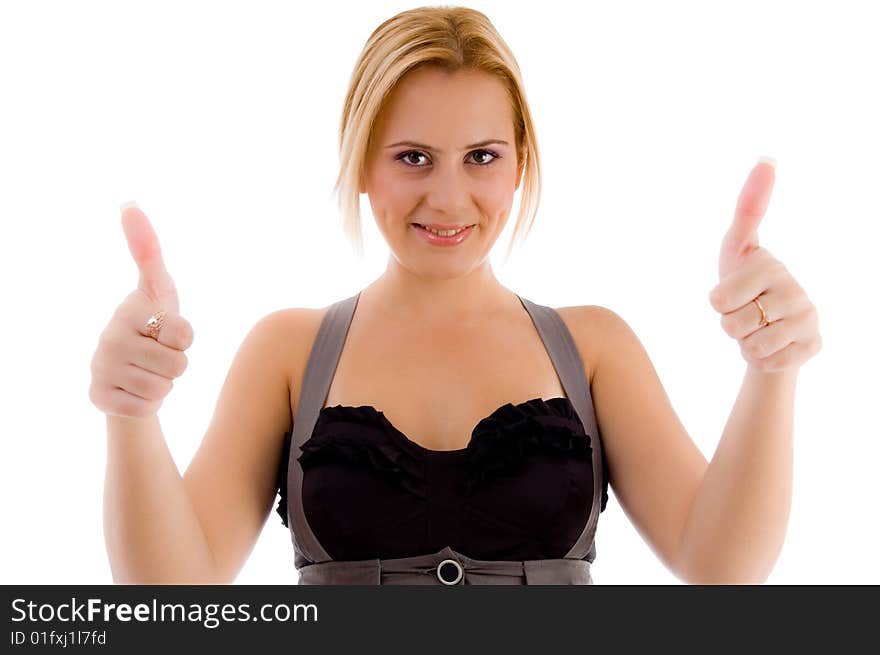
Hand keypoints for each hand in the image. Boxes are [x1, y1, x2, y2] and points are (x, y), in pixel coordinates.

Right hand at [88, 203, 194, 417]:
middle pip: (178, 364)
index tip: (166, 331)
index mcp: (129, 309)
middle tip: (159, 357)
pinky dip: (149, 403)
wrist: (126, 375)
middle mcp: (109, 336)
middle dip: (177, 365)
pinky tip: (134, 391)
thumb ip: (149, 251)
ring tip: (147, 373)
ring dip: (164, 385)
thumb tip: (127, 203)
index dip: (185, 338)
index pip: (184, 333)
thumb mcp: (160, 291)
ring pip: (164, 387)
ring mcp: (101, 367)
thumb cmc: (152, 327)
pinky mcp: (99, 397)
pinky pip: (147, 407)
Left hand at [708, 160, 821, 372]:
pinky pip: (768, 362)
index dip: (718, 302)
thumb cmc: (743, 283)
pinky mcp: (813, 345)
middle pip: (731, 324)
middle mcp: (795, 288)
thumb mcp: (736, 248)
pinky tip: (773, 345)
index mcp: (769, 265)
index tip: (731, 295)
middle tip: (742, 313)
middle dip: (729, 325)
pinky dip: (762, 360)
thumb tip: (768, 158)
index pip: (719, 298)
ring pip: (750, 345)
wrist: (768, 329)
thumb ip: (748, 208)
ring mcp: (807, 318)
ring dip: (745, 343)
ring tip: (756, 328)